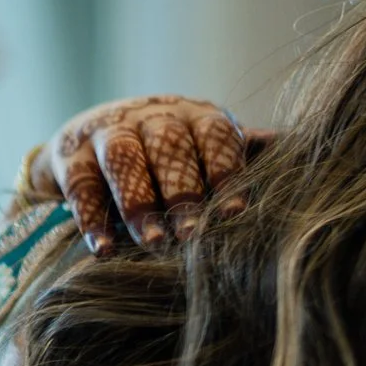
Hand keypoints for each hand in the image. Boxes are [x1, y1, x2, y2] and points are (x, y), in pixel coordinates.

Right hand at [22, 95, 261, 253]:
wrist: (93, 138)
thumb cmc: (172, 155)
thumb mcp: (208, 152)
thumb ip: (244, 156)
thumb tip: (294, 147)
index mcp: (195, 116)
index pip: (214, 136)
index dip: (225, 171)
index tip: (234, 212)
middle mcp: (151, 115)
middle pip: (168, 146)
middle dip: (182, 191)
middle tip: (192, 234)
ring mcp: (107, 131)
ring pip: (122, 159)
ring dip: (138, 203)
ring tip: (154, 242)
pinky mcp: (70, 155)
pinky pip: (80, 184)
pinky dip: (91, 218)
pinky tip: (104, 249)